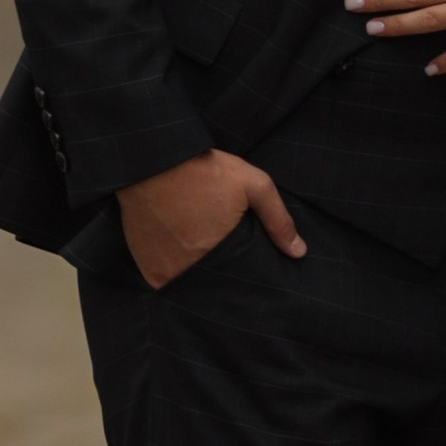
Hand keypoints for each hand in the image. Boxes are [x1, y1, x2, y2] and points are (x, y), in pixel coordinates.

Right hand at [119, 148, 304, 287]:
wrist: (152, 161)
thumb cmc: (204, 171)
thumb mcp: (252, 185)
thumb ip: (278, 220)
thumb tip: (299, 252)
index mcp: (218, 254)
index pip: (239, 280)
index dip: (244, 272)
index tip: (245, 259)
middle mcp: (189, 269)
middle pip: (214, 284)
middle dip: (223, 273)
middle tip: (221, 249)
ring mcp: (164, 271)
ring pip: (190, 283)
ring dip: (197, 273)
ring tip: (200, 249)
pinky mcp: (146, 267)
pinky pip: (166, 279)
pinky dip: (174, 269)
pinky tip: (180, 249)